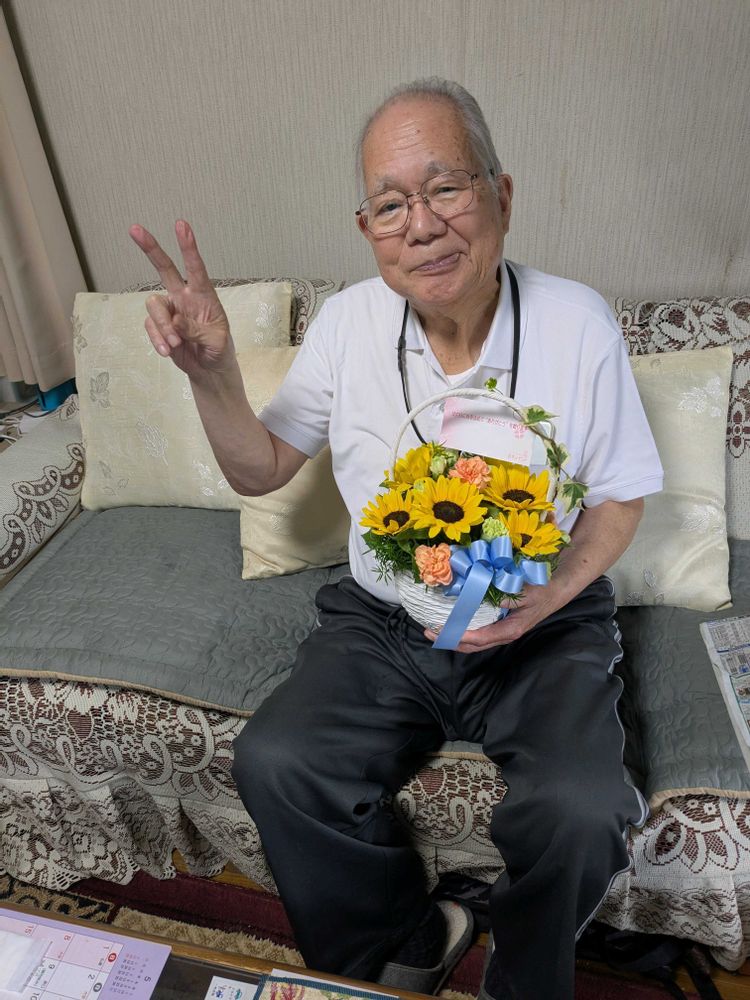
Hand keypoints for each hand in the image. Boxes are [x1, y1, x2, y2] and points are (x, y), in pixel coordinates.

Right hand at [129, 220, 232, 378]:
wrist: (209, 369)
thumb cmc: (218, 349)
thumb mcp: (216, 341)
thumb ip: (197, 330)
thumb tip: (174, 321)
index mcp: (204, 295)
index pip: (195, 268)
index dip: (188, 246)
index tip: (181, 225)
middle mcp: (184, 297)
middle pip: (164, 268)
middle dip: (151, 248)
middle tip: (135, 229)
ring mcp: (170, 310)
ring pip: (154, 306)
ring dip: (162, 326)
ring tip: (175, 343)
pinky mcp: (159, 325)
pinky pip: (150, 326)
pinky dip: (158, 339)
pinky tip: (168, 350)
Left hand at [424, 582, 558, 652]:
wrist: (557, 588)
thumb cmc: (542, 589)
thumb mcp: (524, 592)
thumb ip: (504, 597)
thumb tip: (479, 596)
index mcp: (510, 630)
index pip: (479, 638)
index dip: (459, 636)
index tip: (441, 630)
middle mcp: (504, 634)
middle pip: (473, 645)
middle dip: (449, 640)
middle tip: (429, 631)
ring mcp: (502, 630)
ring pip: (474, 641)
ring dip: (453, 636)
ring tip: (434, 629)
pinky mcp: (500, 624)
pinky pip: (478, 632)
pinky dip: (462, 629)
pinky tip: (451, 621)